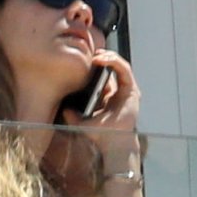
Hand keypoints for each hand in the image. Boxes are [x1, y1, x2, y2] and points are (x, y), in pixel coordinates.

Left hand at [61, 50, 141, 166]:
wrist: (112, 143)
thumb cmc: (101, 134)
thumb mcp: (82, 123)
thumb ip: (73, 117)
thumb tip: (64, 110)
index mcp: (109, 96)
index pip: (104, 74)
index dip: (96, 64)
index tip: (85, 60)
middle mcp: (119, 91)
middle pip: (113, 67)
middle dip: (103, 57)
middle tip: (91, 53)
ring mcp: (127, 90)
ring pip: (120, 65)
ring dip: (109, 57)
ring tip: (97, 55)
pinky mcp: (132, 90)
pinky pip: (125, 70)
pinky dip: (115, 62)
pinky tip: (103, 60)